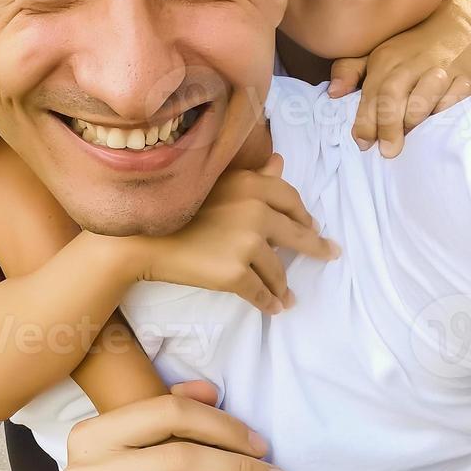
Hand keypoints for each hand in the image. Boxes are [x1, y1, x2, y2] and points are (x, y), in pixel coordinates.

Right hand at [134, 155, 338, 313]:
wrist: (141, 240)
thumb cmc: (175, 210)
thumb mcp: (217, 184)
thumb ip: (254, 176)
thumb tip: (281, 162)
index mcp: (251, 185)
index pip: (291, 200)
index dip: (303, 215)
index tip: (313, 226)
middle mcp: (255, 211)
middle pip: (296, 234)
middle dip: (315, 247)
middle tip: (328, 254)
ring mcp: (247, 243)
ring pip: (277, 270)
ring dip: (283, 285)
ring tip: (287, 296)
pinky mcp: (235, 273)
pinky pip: (260, 292)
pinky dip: (269, 302)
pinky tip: (275, 308)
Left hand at [330, 33, 470, 158]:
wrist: (452, 22)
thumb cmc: (406, 46)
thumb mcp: (373, 52)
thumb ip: (350, 71)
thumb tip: (333, 93)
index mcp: (386, 60)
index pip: (373, 94)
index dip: (366, 122)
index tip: (363, 143)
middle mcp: (412, 64)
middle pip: (394, 96)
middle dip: (388, 126)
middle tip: (388, 151)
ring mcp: (441, 70)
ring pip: (424, 98)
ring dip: (414, 120)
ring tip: (409, 137)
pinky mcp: (467, 79)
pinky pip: (456, 100)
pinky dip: (444, 113)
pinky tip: (436, 124)